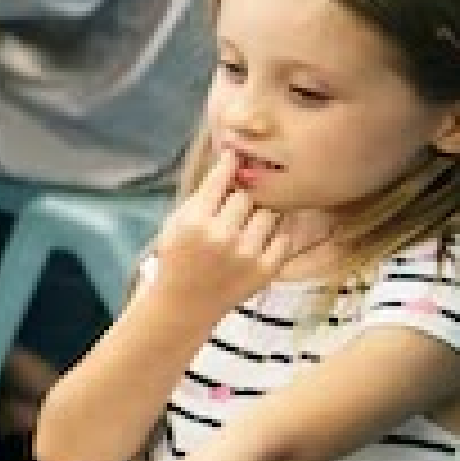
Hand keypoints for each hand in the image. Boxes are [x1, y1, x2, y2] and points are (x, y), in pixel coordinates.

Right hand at [145, 152, 334, 321]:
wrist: (186, 304)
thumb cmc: (178, 258)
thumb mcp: (176, 223)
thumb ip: (201, 196)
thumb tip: (230, 163)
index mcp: (195, 222)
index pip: (221, 179)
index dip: (230, 165)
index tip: (236, 156)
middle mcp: (222, 236)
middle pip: (247, 195)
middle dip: (242, 197)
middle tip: (235, 205)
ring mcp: (247, 254)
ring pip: (269, 214)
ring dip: (260, 215)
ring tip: (246, 226)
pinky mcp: (267, 269)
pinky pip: (283, 237)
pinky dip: (274, 236)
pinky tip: (258, 240)